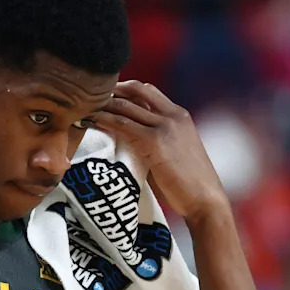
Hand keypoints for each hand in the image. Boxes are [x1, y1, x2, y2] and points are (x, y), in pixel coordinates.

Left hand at [92, 81, 228, 222]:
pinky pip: (123, 124)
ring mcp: (165, 126)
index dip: (126, 90)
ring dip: (103, 105)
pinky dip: (104, 120)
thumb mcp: (172, 153)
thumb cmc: (187, 185)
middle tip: (91, 98)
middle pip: (137, 89)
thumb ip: (154, 141)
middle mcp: (173, 115)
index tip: (106, 96)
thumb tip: (129, 140)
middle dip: (112, 90)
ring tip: (84, 108)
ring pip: (127, 105)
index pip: (148, 92)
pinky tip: (90, 121)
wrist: (205, 200)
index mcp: (179, 116)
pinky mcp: (155, 141)